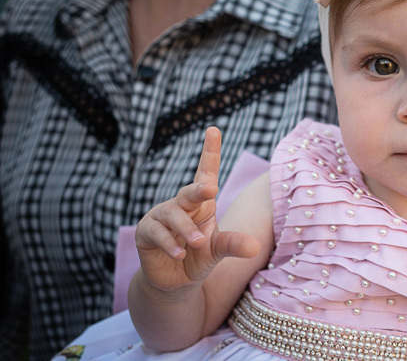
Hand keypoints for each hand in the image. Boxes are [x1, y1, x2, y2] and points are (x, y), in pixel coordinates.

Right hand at [135, 127, 259, 292]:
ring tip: (198, 243)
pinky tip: (179, 255)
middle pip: (189, 191)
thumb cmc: (199, 257)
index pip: (206, 173)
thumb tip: (255, 248)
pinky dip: (170, 245)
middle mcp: (181, 205)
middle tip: (212, 190)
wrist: (175, 282)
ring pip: (173, 215)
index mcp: (201, 203)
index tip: (213, 129)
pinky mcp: (146, 232)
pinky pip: (157, 233)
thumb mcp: (218, 250)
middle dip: (199, 189)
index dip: (210, 151)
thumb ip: (233, 245)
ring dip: (186, 230)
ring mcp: (161, 216)